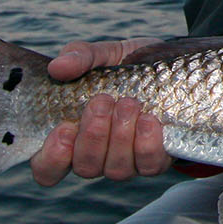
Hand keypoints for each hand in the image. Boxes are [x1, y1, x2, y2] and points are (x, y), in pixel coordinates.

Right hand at [31, 38, 172, 185]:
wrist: (174, 68)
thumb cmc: (129, 66)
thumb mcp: (103, 54)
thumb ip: (79, 57)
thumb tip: (58, 67)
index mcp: (73, 136)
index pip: (47, 168)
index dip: (51, 158)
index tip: (64, 128)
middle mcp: (98, 155)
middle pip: (85, 168)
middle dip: (92, 136)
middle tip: (102, 101)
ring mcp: (128, 162)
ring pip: (116, 169)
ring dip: (120, 137)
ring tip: (129, 103)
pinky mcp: (156, 160)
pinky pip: (148, 165)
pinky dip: (146, 143)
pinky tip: (149, 119)